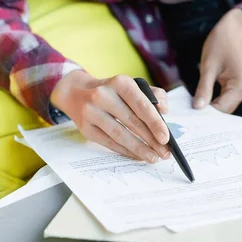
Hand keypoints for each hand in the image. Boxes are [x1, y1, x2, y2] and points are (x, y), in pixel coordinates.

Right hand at [51, 71, 170, 162]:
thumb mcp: (130, 86)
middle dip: (151, 140)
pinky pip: (109, 143)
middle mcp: (103, 95)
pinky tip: (138, 156)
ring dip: (139, 149)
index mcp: (120, 83)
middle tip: (164, 153)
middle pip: (132, 122)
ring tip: (153, 158)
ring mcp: (92, 112)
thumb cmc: (111, 92)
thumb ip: (152, 95)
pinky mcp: (86, 128)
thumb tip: (164, 110)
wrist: (76, 93)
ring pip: (120, 135)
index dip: (155, 123)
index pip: (141, 105)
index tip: (166, 138)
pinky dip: (126, 151)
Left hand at [194, 8, 241, 112]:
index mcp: (241, 86)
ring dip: (210, 108)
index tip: (190, 117)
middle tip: (188, 115)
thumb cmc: (221, 43)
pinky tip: (202, 102)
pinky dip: (214, 101)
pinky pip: (225, 100)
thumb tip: (198, 107)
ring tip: (193, 110)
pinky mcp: (239, 89)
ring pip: (225, 106)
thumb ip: (204, 88)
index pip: (222, 109)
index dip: (206, 114)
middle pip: (225, 110)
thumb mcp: (209, 66)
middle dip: (208, 112)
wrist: (233, 31)